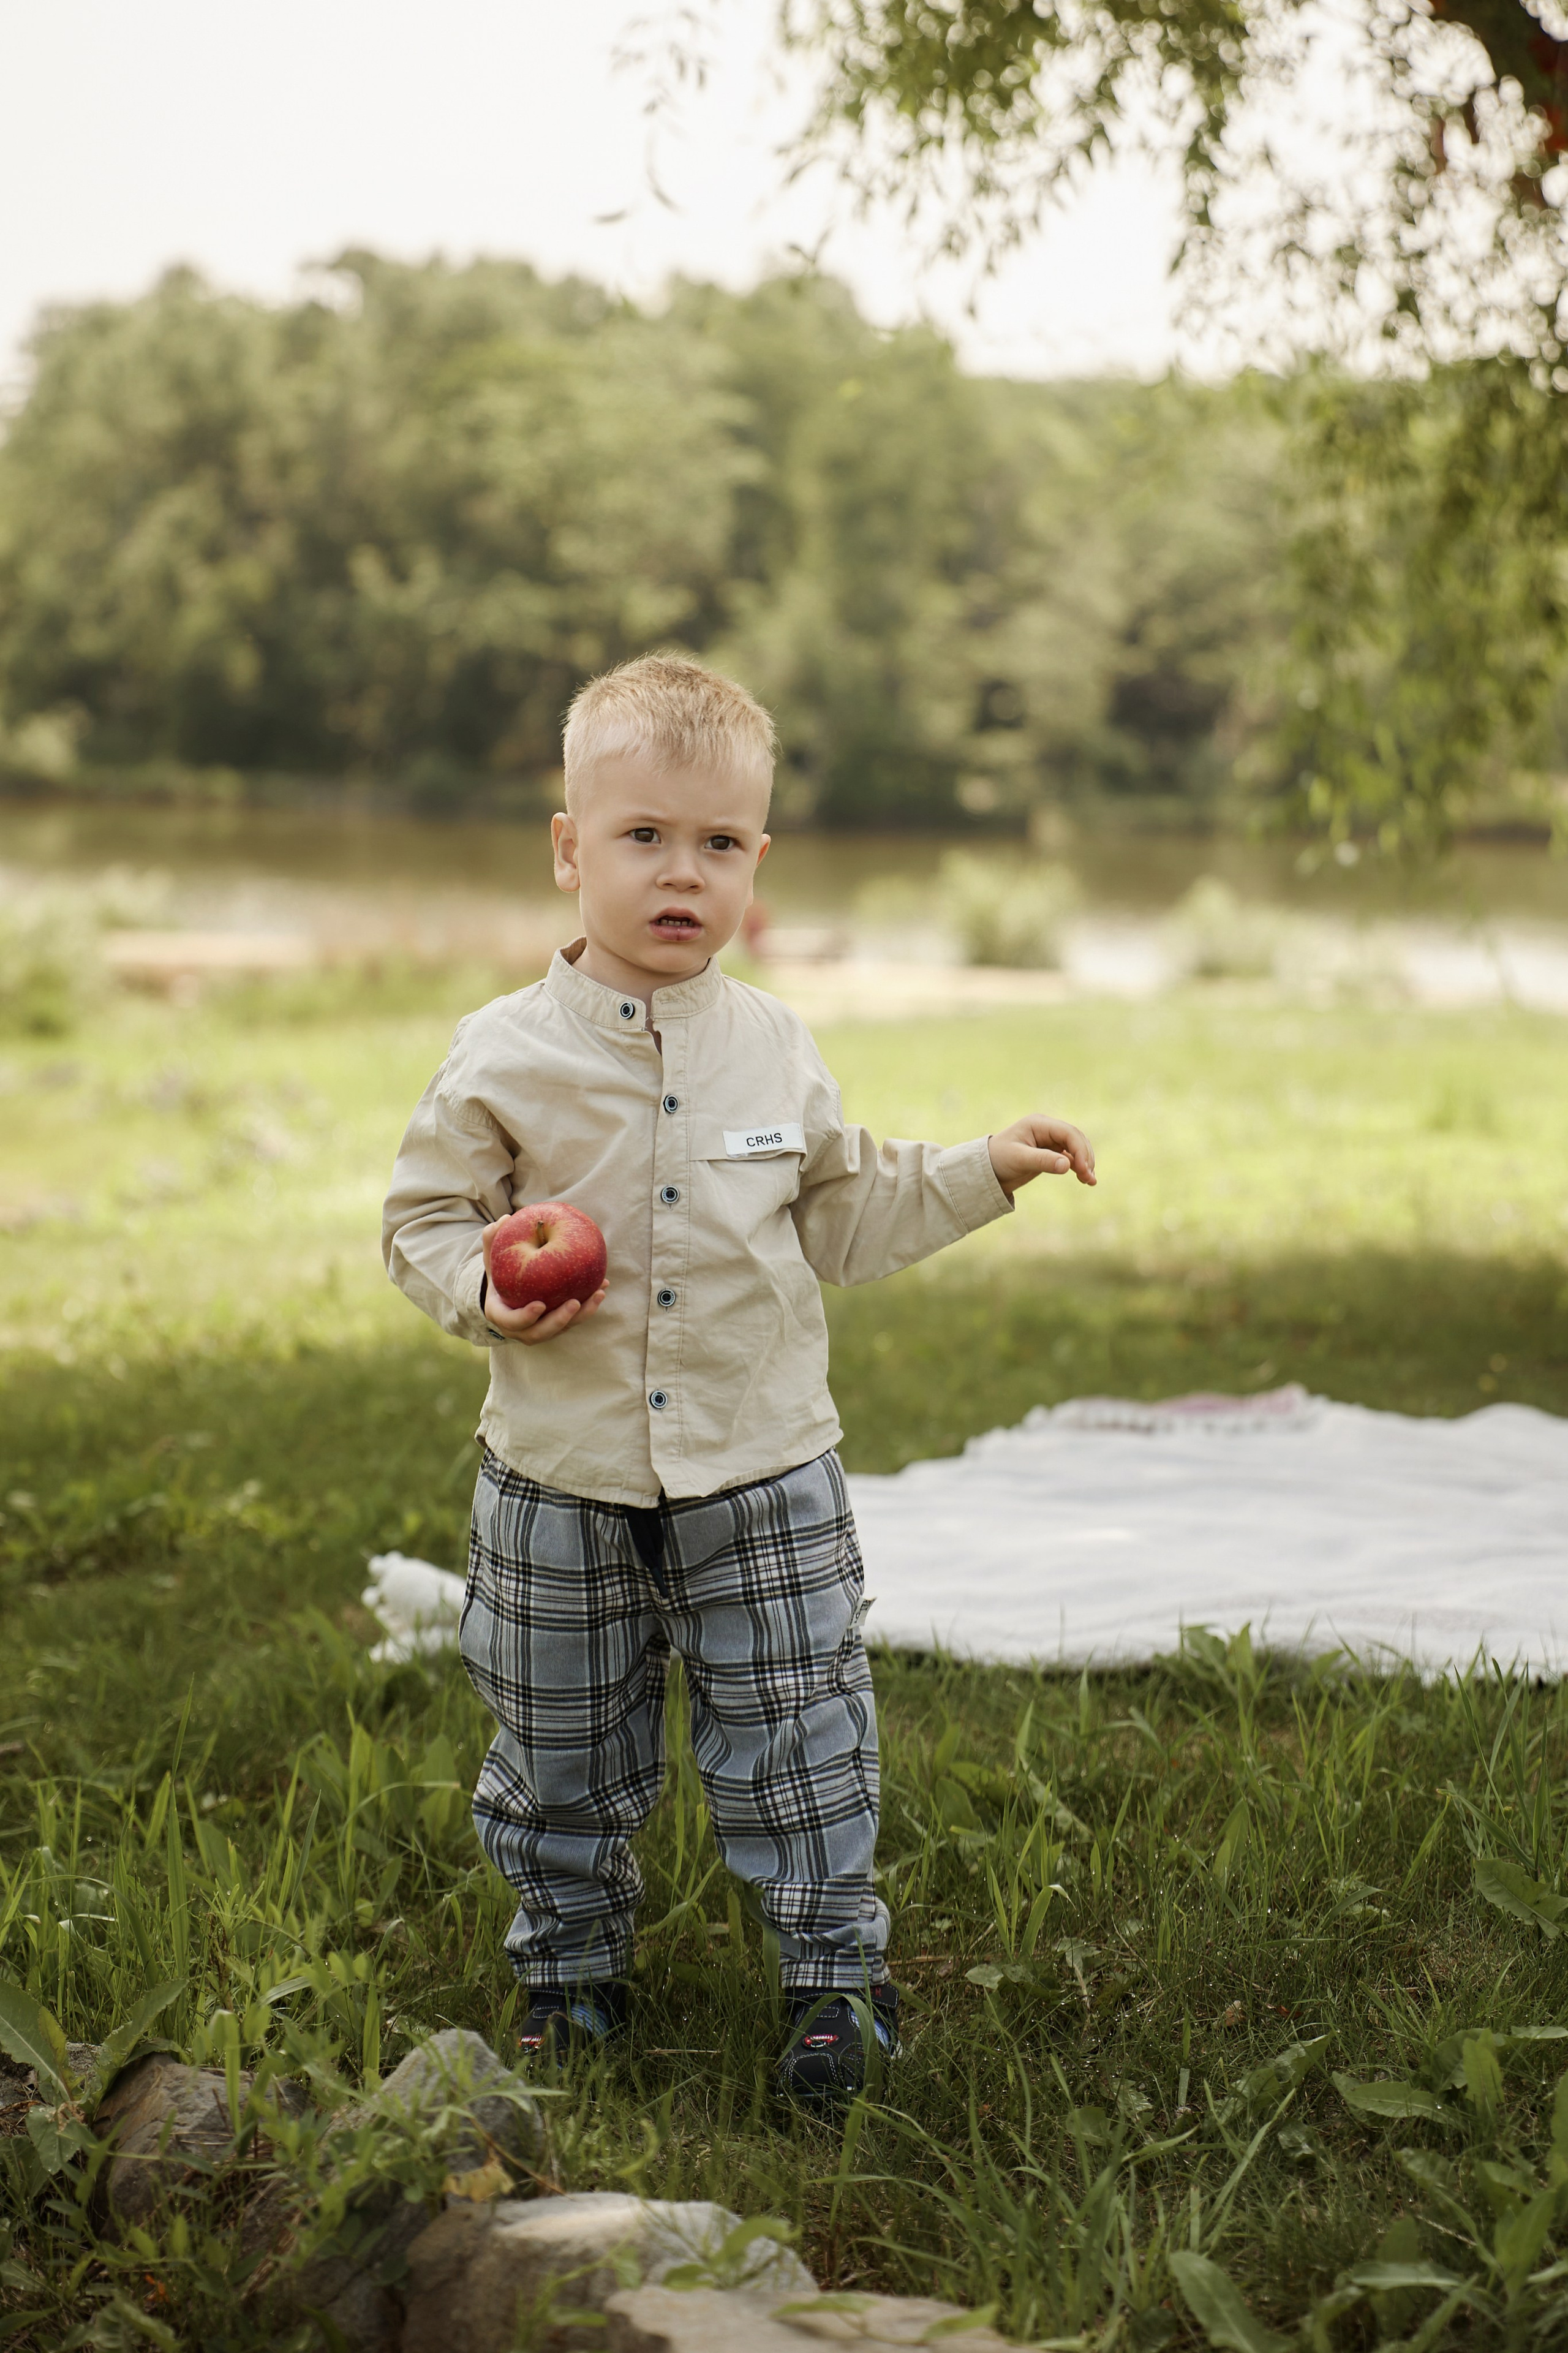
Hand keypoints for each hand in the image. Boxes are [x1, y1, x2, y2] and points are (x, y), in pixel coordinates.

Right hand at [480, 1221, 608, 1343]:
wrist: (507, 1293)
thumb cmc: (500, 1272)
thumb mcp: (492, 1257)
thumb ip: (493, 1239)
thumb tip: (505, 1219)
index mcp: (501, 1314)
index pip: (513, 1321)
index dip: (525, 1317)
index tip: (540, 1304)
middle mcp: (520, 1328)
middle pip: (541, 1332)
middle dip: (560, 1320)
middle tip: (575, 1303)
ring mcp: (540, 1330)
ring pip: (563, 1328)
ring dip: (582, 1314)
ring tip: (598, 1293)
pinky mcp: (557, 1326)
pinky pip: (574, 1319)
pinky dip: (589, 1306)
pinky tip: (601, 1287)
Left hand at [987, 1115, 1095, 1196]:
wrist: (987, 1170)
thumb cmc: (998, 1160)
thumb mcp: (1019, 1160)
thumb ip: (1042, 1161)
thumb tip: (1068, 1166)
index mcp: (1039, 1124)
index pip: (1068, 1132)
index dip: (1080, 1150)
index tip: (1083, 1169)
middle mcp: (1047, 1129)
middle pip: (1076, 1139)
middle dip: (1085, 1157)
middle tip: (1088, 1177)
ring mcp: (1050, 1140)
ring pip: (1076, 1148)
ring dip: (1085, 1163)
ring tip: (1090, 1181)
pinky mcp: (1051, 1152)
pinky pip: (1071, 1157)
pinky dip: (1079, 1167)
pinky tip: (1086, 1180)